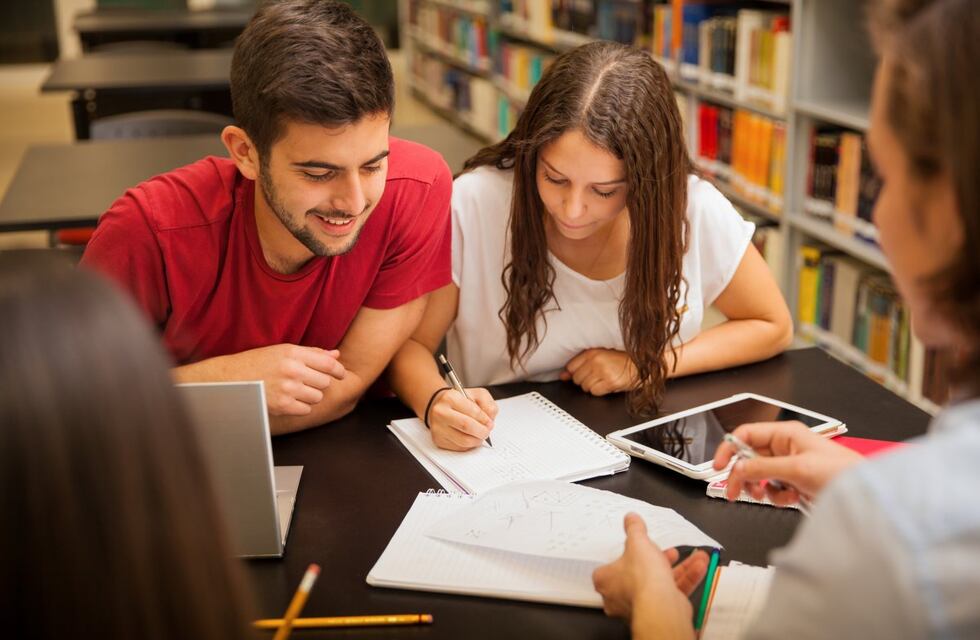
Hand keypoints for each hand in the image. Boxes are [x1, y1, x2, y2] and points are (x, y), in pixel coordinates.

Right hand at [222, 344, 345, 416]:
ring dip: (311, 396)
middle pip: (325, 382)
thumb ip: (312, 353)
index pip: (329, 364)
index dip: (339, 371)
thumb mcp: (284, 351)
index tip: (341, 374)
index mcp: (293, 353)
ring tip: (296, 390)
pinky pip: (306, 410)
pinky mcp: (281, 406)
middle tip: (307, 381)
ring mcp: (287, 389)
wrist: (230, 378)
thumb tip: (336, 355)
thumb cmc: (259, 362)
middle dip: (319, 383)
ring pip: (317, 397)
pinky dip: (301, 406)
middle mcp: (292, 370)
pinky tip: (289, 399)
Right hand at [428, 387, 498, 450]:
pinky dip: (469, 445)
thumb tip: (489, 420)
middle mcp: (441, 413)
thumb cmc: (459, 401)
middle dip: (482, 431)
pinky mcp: (438, 440)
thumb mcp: (477, 394)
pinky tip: (469, 437)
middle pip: (467, 427)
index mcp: (450, 398)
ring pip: (464, 441)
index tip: (489, 422)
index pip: (473, 412)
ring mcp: (438, 428)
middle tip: (486, 431)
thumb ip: (487, 404)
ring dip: (476, 440)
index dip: (485, 419)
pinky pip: (459, 447)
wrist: (440, 407)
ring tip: (479, 435)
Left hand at [561, 348, 635, 395]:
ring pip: (585, 387)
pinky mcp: (610, 382)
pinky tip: (606, 384)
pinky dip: (599, 391)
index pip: (571, 366)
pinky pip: (595, 392)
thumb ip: (580, 364)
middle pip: (576, 379)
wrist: (640, 364)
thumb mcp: (600, 355)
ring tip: (602, 379)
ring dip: (592, 386)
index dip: (574, 373)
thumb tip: (563, 375)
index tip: (580, 373)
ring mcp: (603, 372)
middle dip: (584, 380)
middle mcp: (596, 361)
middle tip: (595, 376)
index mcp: (592, 352)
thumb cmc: (622, 359)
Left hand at [593, 513, 705, 631]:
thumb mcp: (637, 542)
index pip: (612, 565)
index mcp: (605, 581)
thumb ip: (634, 529)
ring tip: (697, 557)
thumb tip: (630, 517)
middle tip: (671, 551)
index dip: (628, 554)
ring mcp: (640, 606)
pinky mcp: (660, 612)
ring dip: (682, 568)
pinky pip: (672, 593)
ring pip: (661, 583)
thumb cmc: (641, 575)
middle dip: (661, 559)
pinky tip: (700, 567)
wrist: (660, 606)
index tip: (642, 547)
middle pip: (640, 574)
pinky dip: (687, 580)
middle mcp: (619, 597)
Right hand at [713, 421, 862, 504]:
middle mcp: (786, 447)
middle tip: (734, 491)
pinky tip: (790, 498)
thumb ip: (762, 468)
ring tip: (768, 495)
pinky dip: (777, 496)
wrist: (863, 494)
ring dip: (761, 487)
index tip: (718, 466)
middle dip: (743, 475)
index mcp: (785, 434)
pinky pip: (773, 487)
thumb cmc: (841, 473)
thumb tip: (737, 469)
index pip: (746, 434)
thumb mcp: (796, 469)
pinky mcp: (795, 482)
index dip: (729, 449)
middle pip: (749, 457)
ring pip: (759, 475)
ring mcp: (790, 465)